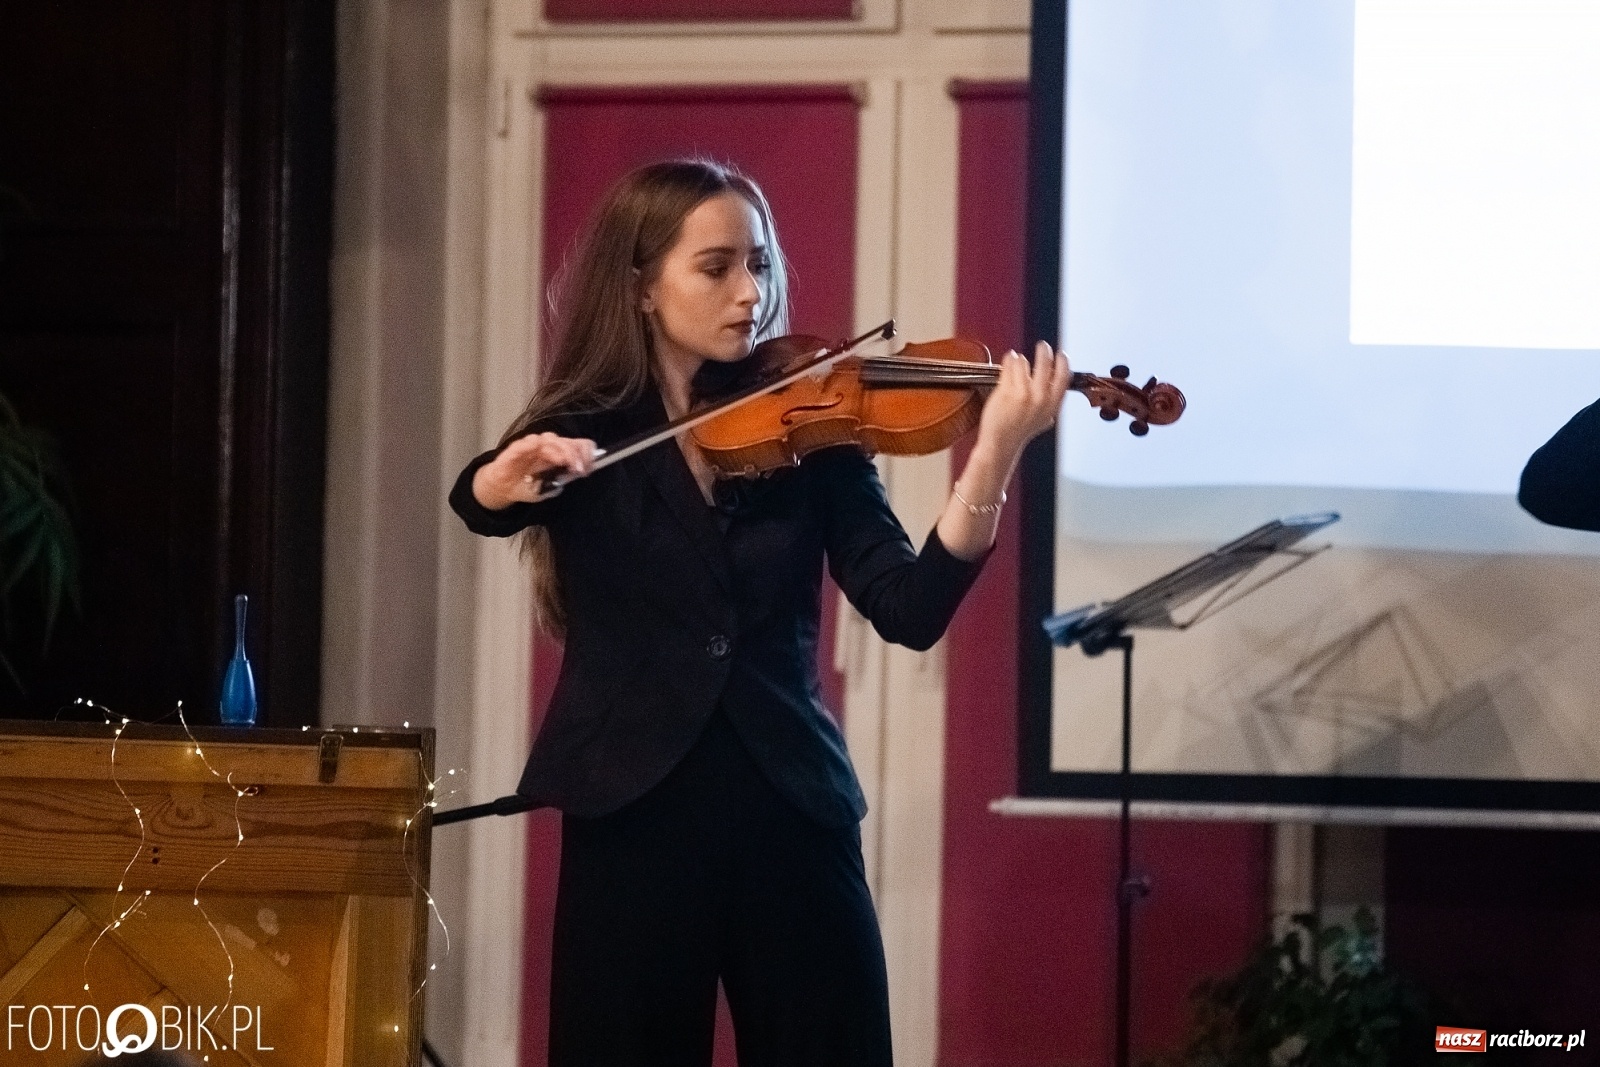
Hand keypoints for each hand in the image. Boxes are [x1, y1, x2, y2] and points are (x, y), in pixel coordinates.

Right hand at [471, 432, 597, 509]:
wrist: (504, 488)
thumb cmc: (528, 485)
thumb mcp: (550, 487)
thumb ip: (563, 479)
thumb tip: (577, 474)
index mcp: (560, 453)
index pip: (578, 445)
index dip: (586, 454)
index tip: (588, 469)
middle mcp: (548, 446)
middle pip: (566, 442)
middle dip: (576, 454)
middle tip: (579, 469)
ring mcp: (532, 445)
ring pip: (549, 439)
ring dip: (559, 449)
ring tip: (564, 460)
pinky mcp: (516, 449)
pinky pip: (524, 443)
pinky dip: (531, 443)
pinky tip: (536, 446)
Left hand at [974, 341, 1070, 464]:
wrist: (1001, 443)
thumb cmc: (1020, 430)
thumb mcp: (1044, 417)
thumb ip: (1051, 400)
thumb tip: (1057, 378)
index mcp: (1052, 405)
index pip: (1064, 377)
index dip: (1063, 362)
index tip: (1060, 354)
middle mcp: (1040, 398)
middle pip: (1046, 364)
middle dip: (1044, 351)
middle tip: (1042, 345)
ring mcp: (1023, 394)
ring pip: (1024, 362)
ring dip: (1020, 360)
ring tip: (1016, 363)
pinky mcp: (1006, 391)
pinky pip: (1010, 365)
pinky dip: (1010, 359)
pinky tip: (1009, 360)